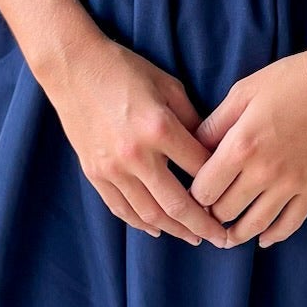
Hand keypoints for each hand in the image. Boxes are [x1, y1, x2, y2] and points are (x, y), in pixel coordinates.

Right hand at [45, 35, 228, 247]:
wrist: (73, 67)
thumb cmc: (125, 69)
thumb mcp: (168, 85)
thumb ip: (192, 119)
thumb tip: (212, 149)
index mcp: (159, 128)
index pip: (200, 168)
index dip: (220, 184)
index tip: (234, 194)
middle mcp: (136, 155)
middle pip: (178, 204)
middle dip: (204, 225)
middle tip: (223, 239)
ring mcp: (112, 168)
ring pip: (149, 214)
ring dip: (175, 230)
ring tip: (194, 237)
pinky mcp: (94, 172)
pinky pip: (121, 208)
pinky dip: (141, 223)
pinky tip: (158, 229)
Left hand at [187, 44, 306, 247]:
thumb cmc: (291, 79)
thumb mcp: (243, 92)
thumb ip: (215, 124)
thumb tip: (193, 149)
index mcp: (241, 146)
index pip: (204, 190)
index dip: (193, 194)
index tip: (193, 191)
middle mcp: (264, 171)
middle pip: (225, 212)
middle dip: (211, 213)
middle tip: (207, 211)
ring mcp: (291, 184)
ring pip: (255, 225)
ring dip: (236, 234)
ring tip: (226, 235)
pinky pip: (290, 224)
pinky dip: (274, 236)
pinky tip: (263, 238)